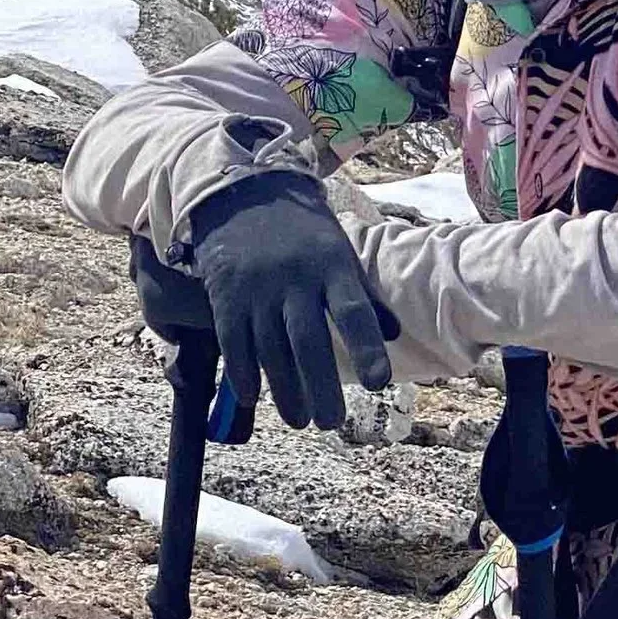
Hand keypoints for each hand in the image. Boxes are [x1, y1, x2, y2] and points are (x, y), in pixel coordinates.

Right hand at [186, 173, 395, 430]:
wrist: (242, 195)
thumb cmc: (302, 231)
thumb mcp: (338, 250)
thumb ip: (362, 293)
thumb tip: (392, 334)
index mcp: (332, 265)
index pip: (353, 311)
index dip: (366, 348)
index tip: (379, 384)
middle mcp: (294, 279)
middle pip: (308, 340)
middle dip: (320, 386)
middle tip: (332, 423)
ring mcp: (257, 289)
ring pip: (270, 348)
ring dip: (284, 390)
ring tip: (301, 421)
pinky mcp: (225, 297)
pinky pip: (233, 342)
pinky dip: (243, 373)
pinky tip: (254, 399)